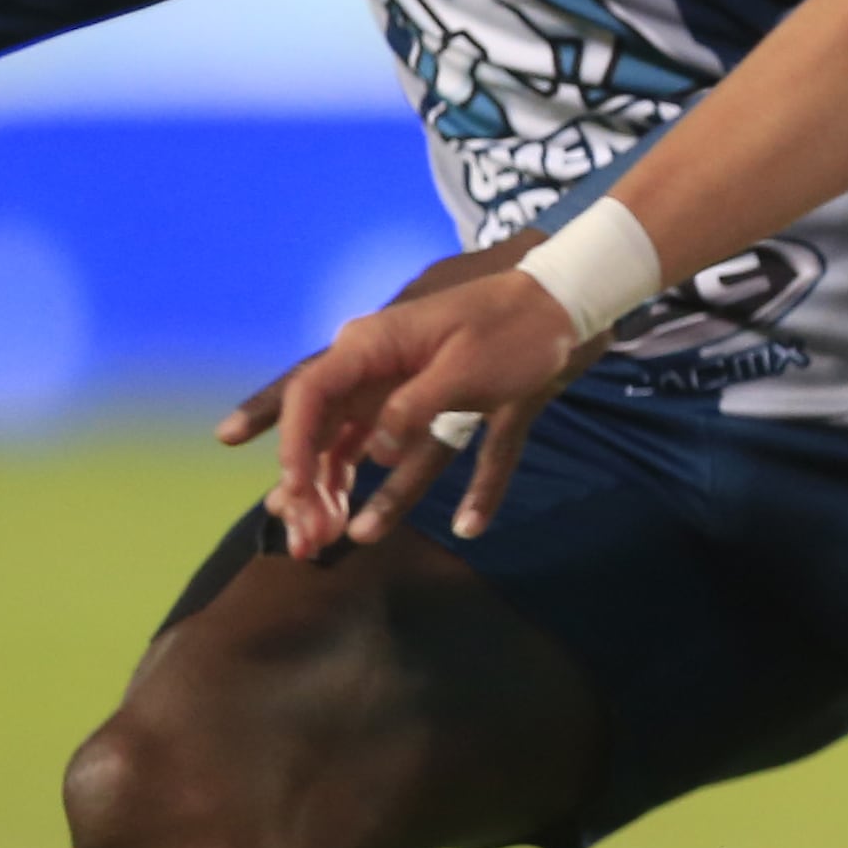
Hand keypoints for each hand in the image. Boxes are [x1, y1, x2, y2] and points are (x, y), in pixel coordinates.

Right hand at [237, 248, 591, 554]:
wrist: (553, 307)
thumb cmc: (510, 330)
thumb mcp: (464, 369)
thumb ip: (414, 408)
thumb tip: (377, 455)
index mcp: (369, 347)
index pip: (309, 396)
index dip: (294, 447)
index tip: (295, 494)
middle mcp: (369, 369)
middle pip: (320, 430)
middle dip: (306, 485)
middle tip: (307, 540)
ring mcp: (392, 390)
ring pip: (346, 446)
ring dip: (334, 492)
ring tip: (327, 539)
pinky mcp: (419, 408)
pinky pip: (389, 451)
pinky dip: (383, 485)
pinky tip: (379, 524)